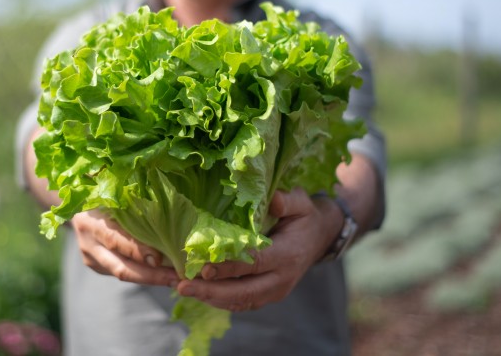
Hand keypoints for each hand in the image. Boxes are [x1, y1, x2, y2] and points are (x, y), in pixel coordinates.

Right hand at [70, 209, 179, 287]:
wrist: (75, 208)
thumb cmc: (101, 197)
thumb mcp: (111, 198)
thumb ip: (130, 210)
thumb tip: (165, 222)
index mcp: (91, 222)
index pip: (115, 240)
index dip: (137, 251)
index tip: (159, 258)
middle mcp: (89, 244)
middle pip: (121, 268)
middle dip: (151, 276)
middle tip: (176, 278)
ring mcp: (91, 258)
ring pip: (122, 274)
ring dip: (150, 279)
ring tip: (174, 279)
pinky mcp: (95, 266)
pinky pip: (120, 272)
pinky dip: (142, 274)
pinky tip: (161, 274)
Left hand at [175, 188, 341, 311]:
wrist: (320, 239)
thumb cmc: (305, 217)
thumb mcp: (301, 203)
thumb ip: (286, 201)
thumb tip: (271, 198)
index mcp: (288, 255)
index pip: (255, 263)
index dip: (229, 267)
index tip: (203, 267)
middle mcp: (281, 279)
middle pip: (243, 291)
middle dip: (211, 291)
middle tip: (181, 286)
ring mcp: (275, 291)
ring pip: (239, 301)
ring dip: (209, 297)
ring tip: (180, 288)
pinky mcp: (267, 296)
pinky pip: (240, 303)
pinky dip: (217, 299)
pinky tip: (195, 291)